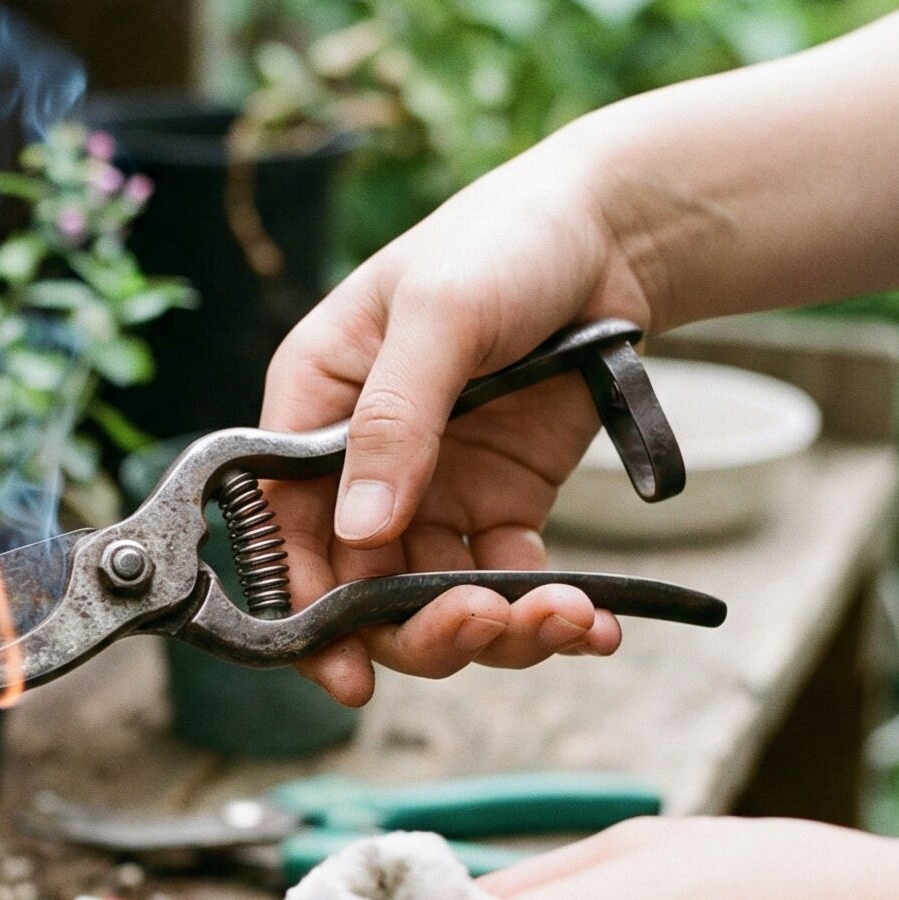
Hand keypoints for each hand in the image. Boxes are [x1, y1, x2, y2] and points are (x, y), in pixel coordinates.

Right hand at [260, 137, 660, 702]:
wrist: (614, 231)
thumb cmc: (503, 241)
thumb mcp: (439, 316)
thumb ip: (395, 420)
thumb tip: (361, 531)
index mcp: (313, 408)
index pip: (284, 528)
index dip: (307, 606)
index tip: (346, 668)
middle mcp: (360, 464)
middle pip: (360, 586)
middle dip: (418, 626)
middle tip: (481, 628)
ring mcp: (432, 491)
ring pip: (434, 598)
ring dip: (493, 628)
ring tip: (565, 619)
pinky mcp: (500, 504)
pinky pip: (507, 581)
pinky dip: (546, 612)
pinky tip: (594, 622)